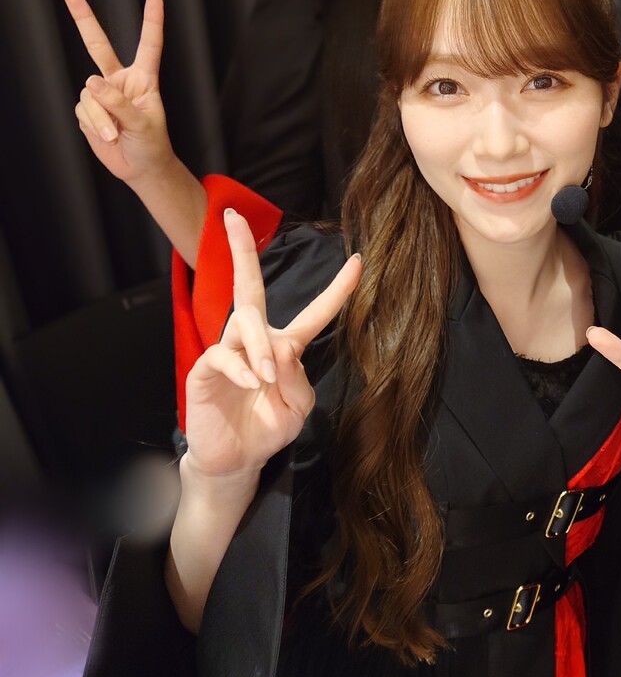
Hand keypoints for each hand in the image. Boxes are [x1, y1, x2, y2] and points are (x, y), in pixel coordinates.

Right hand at [64, 0, 176, 184]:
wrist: (140, 167)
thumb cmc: (151, 144)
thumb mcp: (143, 124)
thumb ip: (118, 103)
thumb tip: (91, 82)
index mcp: (144, 79)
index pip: (148, 46)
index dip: (151, 22)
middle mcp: (120, 81)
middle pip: (98, 46)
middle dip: (84, 19)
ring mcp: (101, 94)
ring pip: (89, 94)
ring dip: (100, 117)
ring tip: (116, 133)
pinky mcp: (88, 109)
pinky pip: (83, 110)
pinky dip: (94, 124)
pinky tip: (107, 135)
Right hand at [183, 210, 360, 480]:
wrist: (238, 459)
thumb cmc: (269, 429)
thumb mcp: (298, 406)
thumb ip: (299, 378)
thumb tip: (283, 351)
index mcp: (285, 346)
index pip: (314, 312)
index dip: (337, 289)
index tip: (358, 261)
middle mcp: (255, 341)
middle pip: (249, 287)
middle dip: (242, 250)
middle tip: (233, 217)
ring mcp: (228, 352)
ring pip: (244, 324)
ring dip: (260, 348)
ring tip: (268, 378)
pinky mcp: (205, 369)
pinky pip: (222, 355)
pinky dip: (241, 367)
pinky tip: (253, 383)